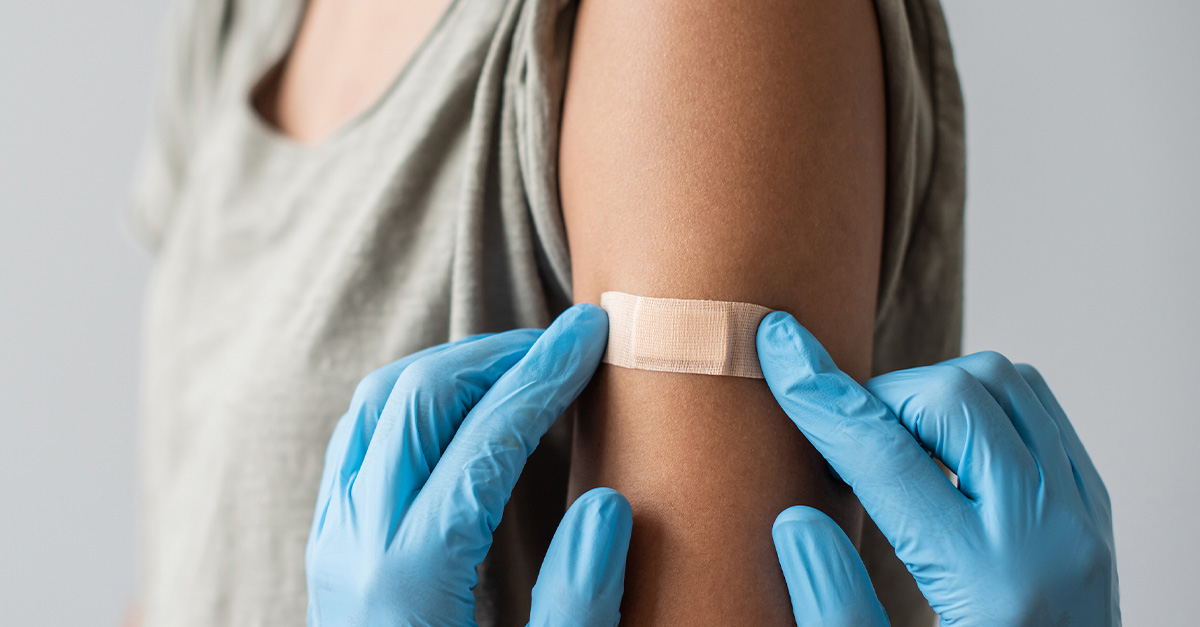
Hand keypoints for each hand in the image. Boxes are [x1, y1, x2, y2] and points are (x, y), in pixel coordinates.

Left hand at [305, 304, 632, 626]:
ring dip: (449, 370)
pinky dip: (412, 401)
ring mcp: (332, 540)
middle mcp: (356, 544)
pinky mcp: (328, 546)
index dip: (544, 376)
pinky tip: (461, 410)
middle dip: (493, 354)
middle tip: (561, 343)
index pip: (483, 439)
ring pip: (376, 407)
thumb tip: (605, 504)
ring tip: (519, 365)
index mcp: (410, 579)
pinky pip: (360, 439)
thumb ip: (577, 604)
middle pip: (415, 399)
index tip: (591, 336)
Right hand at [757, 312, 1119, 625]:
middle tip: (849, 443)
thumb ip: (832, 609)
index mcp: (990, 583)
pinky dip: (980, 403)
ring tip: (896, 447)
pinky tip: (943, 450)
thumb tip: (794, 519)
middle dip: (883, 399)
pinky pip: (1036, 404)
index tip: (777, 345)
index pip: (887, 456)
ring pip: (1004, 383)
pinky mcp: (1092, 501)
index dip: (819, 396)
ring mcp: (1081, 511)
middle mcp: (1050, 533)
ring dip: (934, 395)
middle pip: (956, 398)